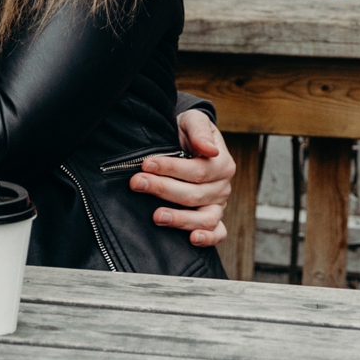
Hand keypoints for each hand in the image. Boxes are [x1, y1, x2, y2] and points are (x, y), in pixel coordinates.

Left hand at [134, 108, 235, 247]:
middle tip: (136, 183)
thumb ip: (200, 132)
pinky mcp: (212, 218)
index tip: (146, 164)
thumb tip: (210, 150)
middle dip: (163, 189)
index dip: (171, 168)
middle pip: (195, 195)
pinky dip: (208, 238)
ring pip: (205, 218)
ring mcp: (218, 205)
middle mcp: (222, 187)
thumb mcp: (193, 121)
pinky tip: (192, 239)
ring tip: (156, 216)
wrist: (188, 140)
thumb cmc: (188, 131)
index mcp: (222, 164)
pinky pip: (217, 233)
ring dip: (180, 219)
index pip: (197, 171)